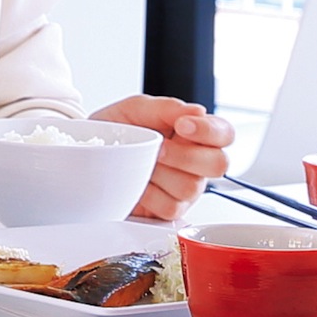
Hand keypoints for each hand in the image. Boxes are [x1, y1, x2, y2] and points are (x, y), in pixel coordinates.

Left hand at [90, 94, 234, 221]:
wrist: (91, 154)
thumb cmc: (118, 130)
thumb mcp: (136, 109)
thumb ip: (167, 108)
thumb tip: (198, 111)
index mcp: (196, 133)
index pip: (224, 133)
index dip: (209, 131)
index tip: (182, 126)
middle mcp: (197, 162)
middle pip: (218, 164)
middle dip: (184, 155)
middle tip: (159, 148)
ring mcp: (186, 187)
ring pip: (192, 187)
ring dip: (161, 173)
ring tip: (144, 163)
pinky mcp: (170, 209)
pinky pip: (170, 207)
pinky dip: (149, 194)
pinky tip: (139, 182)